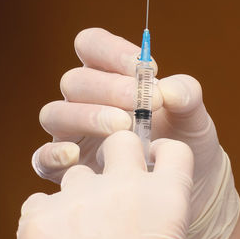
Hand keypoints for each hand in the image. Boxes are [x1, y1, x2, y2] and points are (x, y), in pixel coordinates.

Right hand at [32, 27, 239, 238]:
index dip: (111, 50)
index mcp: (112, 77)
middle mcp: (86, 102)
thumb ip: (187, 97)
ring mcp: (73, 135)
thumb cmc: (187, 147)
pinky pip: (43, 158)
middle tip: (142, 104)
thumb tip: (170, 88)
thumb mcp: (196, 121)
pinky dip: (54, 155)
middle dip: (109, 88)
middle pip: (75, 81)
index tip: (146, 67)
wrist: (190, 193)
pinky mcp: (67, 170)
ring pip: (56, 114)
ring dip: (87, 116)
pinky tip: (77, 156)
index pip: (92, 45)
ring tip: (123, 128)